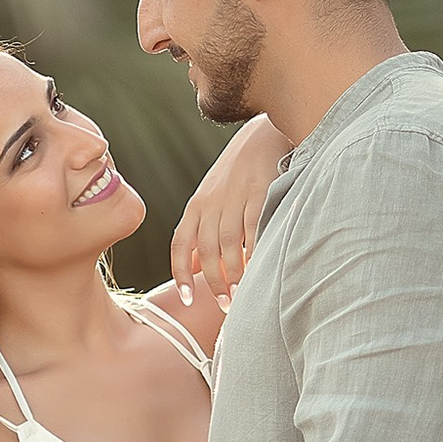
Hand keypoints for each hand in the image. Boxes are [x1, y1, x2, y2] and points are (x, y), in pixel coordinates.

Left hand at [170, 113, 287, 306]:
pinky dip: (256, 251)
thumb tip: (195, 268)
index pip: (180, 245)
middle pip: (207, 250)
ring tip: (241, 294)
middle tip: (226, 305)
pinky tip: (260, 268)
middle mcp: (211, 204)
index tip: (187, 298)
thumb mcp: (211, 200)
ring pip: (229, 243)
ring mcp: (234, 198)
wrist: (261, 136)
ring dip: (234, 272)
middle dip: (214, 282)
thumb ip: (202, 232)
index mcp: (196, 207)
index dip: (181, 273)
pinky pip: (255, 228)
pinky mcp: (260, 193)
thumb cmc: (236, 176)